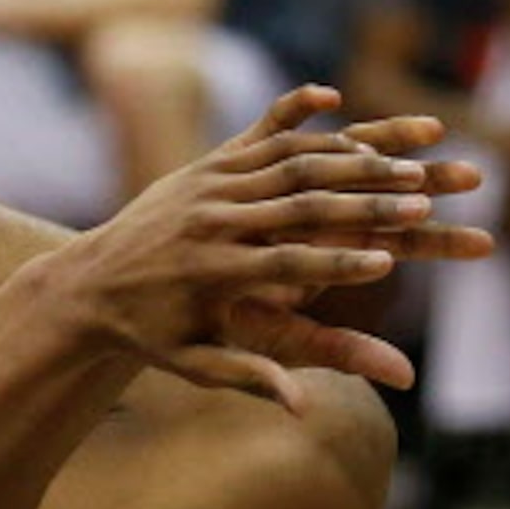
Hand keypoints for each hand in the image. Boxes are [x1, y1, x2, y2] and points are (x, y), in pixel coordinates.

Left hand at [26, 85, 490, 406]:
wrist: (87, 285)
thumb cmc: (151, 335)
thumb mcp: (195, 366)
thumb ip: (253, 378)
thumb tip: (305, 408)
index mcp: (213, 275)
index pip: (285, 266)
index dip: (336, 266)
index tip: (387, 264)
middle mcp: (212, 222)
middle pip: (300, 206)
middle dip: (365, 205)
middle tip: (422, 204)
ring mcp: (209, 184)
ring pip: (290, 163)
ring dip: (352, 161)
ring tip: (406, 164)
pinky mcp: (206, 164)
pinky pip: (259, 134)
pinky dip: (297, 115)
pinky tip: (336, 100)